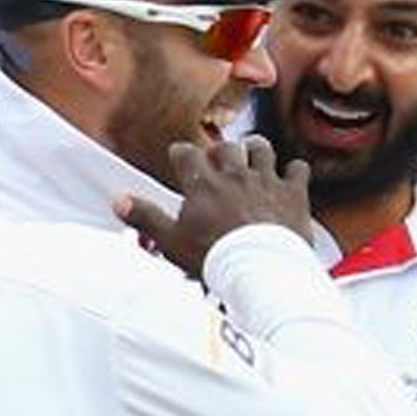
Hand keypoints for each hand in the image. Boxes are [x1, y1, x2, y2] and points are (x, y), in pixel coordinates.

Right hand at [116, 136, 311, 277]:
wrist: (260, 268)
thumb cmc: (215, 257)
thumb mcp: (171, 241)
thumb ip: (146, 217)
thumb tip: (119, 200)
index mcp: (203, 184)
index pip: (186, 154)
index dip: (182, 155)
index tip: (181, 159)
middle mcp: (235, 175)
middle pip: (226, 147)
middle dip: (220, 151)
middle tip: (219, 161)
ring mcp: (266, 181)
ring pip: (261, 148)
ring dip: (256, 150)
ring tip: (252, 156)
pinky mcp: (293, 193)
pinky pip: (298, 169)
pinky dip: (294, 172)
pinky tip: (291, 177)